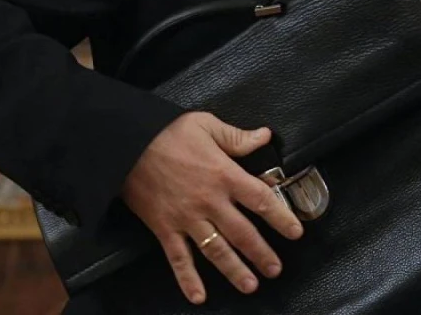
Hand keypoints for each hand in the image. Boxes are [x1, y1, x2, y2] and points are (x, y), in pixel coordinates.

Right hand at [122, 112, 302, 304]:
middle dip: (261, 254)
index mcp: (224, 174)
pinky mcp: (164, 229)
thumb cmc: (167, 132)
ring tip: (251, 285)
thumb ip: (237, 137)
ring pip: (216, 251)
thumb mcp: (206, 124)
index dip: (281, 217)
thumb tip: (265, 136)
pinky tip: (198, 296)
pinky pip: (178, 259)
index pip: (261, 200)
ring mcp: (186, 218)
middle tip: (275, 269)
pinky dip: (188, 279)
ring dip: (234, 270)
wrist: (124, 144)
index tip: (295, 231)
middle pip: (242, 233)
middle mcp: (209, 201)